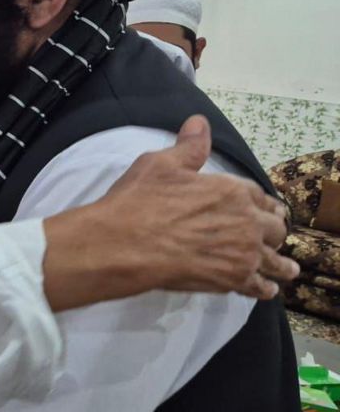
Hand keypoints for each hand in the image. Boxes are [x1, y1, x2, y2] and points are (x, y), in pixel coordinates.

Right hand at [44, 115, 298, 310]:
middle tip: (272, 238)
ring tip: (287, 269)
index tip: (269, 211)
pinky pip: (260, 286)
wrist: (124, 244)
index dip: (265, 205)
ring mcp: (243, 254)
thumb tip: (200, 122)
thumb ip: (188, 147)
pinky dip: (265, 288)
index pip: (261, 197)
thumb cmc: (139, 201)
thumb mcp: (160, 164)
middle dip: (274, 232)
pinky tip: (266, 289)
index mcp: (232, 191)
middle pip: (275, 229)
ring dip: (282, 264)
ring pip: (276, 261)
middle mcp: (247, 222)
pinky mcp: (232, 280)